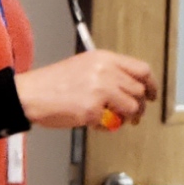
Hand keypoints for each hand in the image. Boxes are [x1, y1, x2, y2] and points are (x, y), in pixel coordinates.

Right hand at [15, 51, 157, 129]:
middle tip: (135, 114)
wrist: (31, 94)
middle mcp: (106, 72)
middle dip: (140, 105)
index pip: (141, 69)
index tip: (152, 94)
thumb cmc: (53, 83)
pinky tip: (94, 122)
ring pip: (132, 107)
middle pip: (139, 89)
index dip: (151, 84)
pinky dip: (106, 125)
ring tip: (116, 120)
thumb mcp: (84, 66)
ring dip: (127, 117)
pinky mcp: (93, 110)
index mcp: (105, 58)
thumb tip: (129, 88)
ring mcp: (101, 91)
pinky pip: (112, 122)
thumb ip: (109, 73)